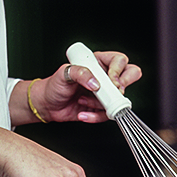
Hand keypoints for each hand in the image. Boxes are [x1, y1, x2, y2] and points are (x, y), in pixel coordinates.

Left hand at [19, 51, 141, 124]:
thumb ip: (80, 73)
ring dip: (100, 104)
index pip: (119, 60)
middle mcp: (104, 77)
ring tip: (82, 101)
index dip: (118, 70)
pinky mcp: (100, 108)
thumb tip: (95, 82)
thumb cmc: (53, 85)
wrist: (46, 105)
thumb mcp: (64, 73)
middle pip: (130, 75)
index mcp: (97, 63)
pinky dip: (95, 116)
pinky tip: (82, 113)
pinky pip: (107, 114)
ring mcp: (104, 93)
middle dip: (122, 86)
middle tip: (112, 91)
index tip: (111, 80)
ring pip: (119, 99)